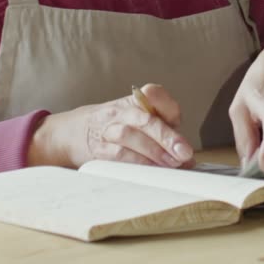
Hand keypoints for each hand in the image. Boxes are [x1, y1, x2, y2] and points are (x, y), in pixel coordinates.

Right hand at [29, 83, 194, 168]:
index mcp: (135, 100)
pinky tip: (149, 170)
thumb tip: (188, 158)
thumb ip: (165, 135)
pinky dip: (135, 163)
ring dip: (152, 151)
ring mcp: (107, 129)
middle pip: (143, 118)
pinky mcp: (99, 149)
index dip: (167, 106)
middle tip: (182, 152)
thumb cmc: (118, 126)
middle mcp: (121, 111)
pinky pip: (117, 155)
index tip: (178, 121)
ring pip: (129, 135)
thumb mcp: (140, 121)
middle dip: (165, 136)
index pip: (153, 93)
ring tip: (169, 164)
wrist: (75, 132)